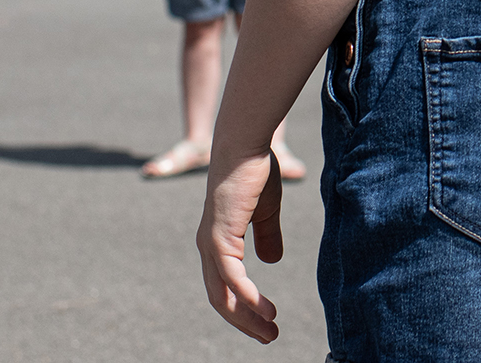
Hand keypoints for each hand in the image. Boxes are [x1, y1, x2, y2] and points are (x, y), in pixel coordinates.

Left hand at [197, 148, 284, 342]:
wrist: (245, 143)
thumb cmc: (254, 170)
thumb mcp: (266, 209)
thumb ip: (267, 235)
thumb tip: (272, 261)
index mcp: (218, 241)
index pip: (225, 286)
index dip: (244, 307)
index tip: (268, 320)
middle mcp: (209, 247)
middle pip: (220, 299)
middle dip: (245, 321)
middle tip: (270, 336)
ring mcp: (211, 244)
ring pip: (224, 295)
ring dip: (247, 317)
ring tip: (271, 330)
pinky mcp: (220, 237)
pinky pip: (232, 279)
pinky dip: (247, 298)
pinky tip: (264, 309)